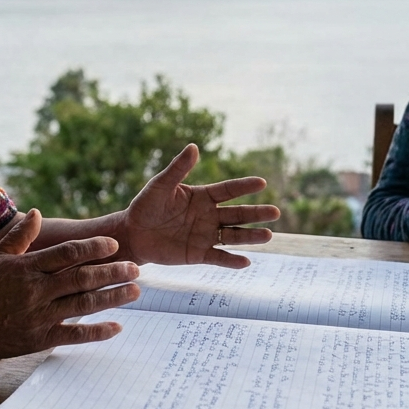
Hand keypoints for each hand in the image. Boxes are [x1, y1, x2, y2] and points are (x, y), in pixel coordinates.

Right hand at [0, 210, 139, 361]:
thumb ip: (19, 237)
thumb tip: (38, 214)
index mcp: (26, 268)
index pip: (67, 253)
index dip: (93, 248)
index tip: (114, 245)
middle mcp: (36, 291)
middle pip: (82, 278)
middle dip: (112, 272)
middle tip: (136, 268)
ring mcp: (38, 316)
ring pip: (83, 305)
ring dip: (112, 298)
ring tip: (135, 291)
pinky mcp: (39, 340)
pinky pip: (74, 335)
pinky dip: (97, 332)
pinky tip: (117, 327)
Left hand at [117, 144, 279, 268]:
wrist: (133, 234)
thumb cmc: (146, 206)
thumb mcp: (160, 186)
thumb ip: (178, 169)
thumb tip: (194, 146)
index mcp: (202, 197)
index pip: (228, 190)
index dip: (244, 187)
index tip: (262, 183)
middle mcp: (209, 216)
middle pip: (237, 214)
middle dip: (256, 214)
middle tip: (276, 212)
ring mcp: (205, 236)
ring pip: (233, 236)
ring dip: (250, 236)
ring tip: (268, 235)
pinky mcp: (198, 254)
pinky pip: (218, 257)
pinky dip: (231, 260)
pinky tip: (245, 261)